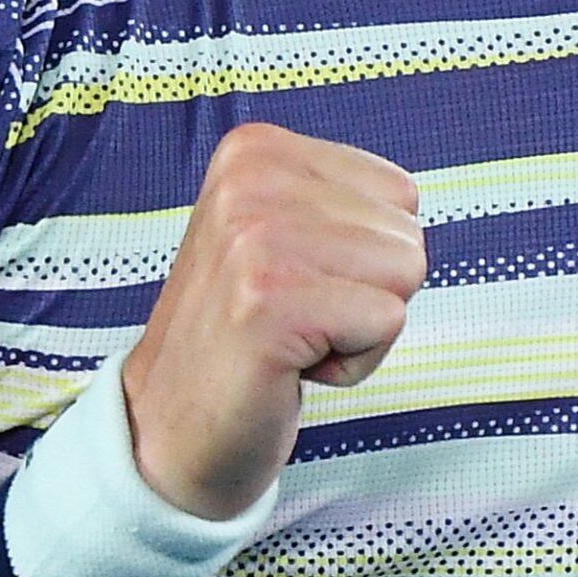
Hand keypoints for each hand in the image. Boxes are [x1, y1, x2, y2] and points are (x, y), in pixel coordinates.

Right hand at [117, 124, 423, 520]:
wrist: (167, 426)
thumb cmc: (243, 337)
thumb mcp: (281, 235)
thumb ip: (341, 204)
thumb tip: (410, 202)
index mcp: (256, 150)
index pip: (400, 194)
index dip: (365, 258)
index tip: (295, 286)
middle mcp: (250, 177)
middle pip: (408, 233)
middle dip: (367, 293)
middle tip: (291, 321)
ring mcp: (255, 236)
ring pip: (406, 273)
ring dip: (361, 328)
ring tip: (291, 340)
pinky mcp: (269, 300)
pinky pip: (388, 321)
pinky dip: (354, 364)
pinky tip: (289, 368)